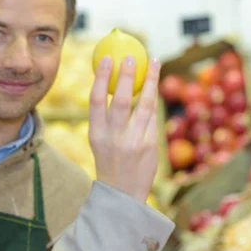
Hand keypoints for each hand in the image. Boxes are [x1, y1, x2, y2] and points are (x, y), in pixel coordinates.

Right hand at [88, 55, 160, 202]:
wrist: (123, 194)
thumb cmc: (111, 164)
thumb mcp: (100, 143)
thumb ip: (107, 120)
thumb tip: (117, 87)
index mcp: (95, 134)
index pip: (96, 100)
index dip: (101, 77)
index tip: (107, 59)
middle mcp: (113, 137)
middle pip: (119, 99)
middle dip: (126, 75)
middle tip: (131, 57)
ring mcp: (132, 141)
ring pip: (143, 104)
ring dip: (149, 81)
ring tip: (154, 62)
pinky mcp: (149, 145)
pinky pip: (152, 117)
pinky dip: (153, 99)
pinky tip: (155, 85)